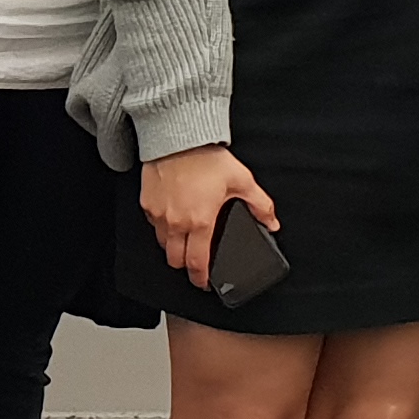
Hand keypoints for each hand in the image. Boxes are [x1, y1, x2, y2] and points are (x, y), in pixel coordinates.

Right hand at [139, 144, 278, 292]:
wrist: (177, 136)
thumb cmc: (205, 156)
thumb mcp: (242, 180)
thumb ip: (260, 205)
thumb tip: (271, 222)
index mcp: (200, 222)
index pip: (197, 263)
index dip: (200, 278)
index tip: (204, 282)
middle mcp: (176, 222)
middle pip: (175, 260)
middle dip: (185, 266)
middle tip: (194, 263)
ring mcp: (159, 214)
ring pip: (163, 244)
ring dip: (173, 246)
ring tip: (185, 238)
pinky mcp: (147, 203)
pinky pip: (153, 224)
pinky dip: (162, 226)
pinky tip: (173, 216)